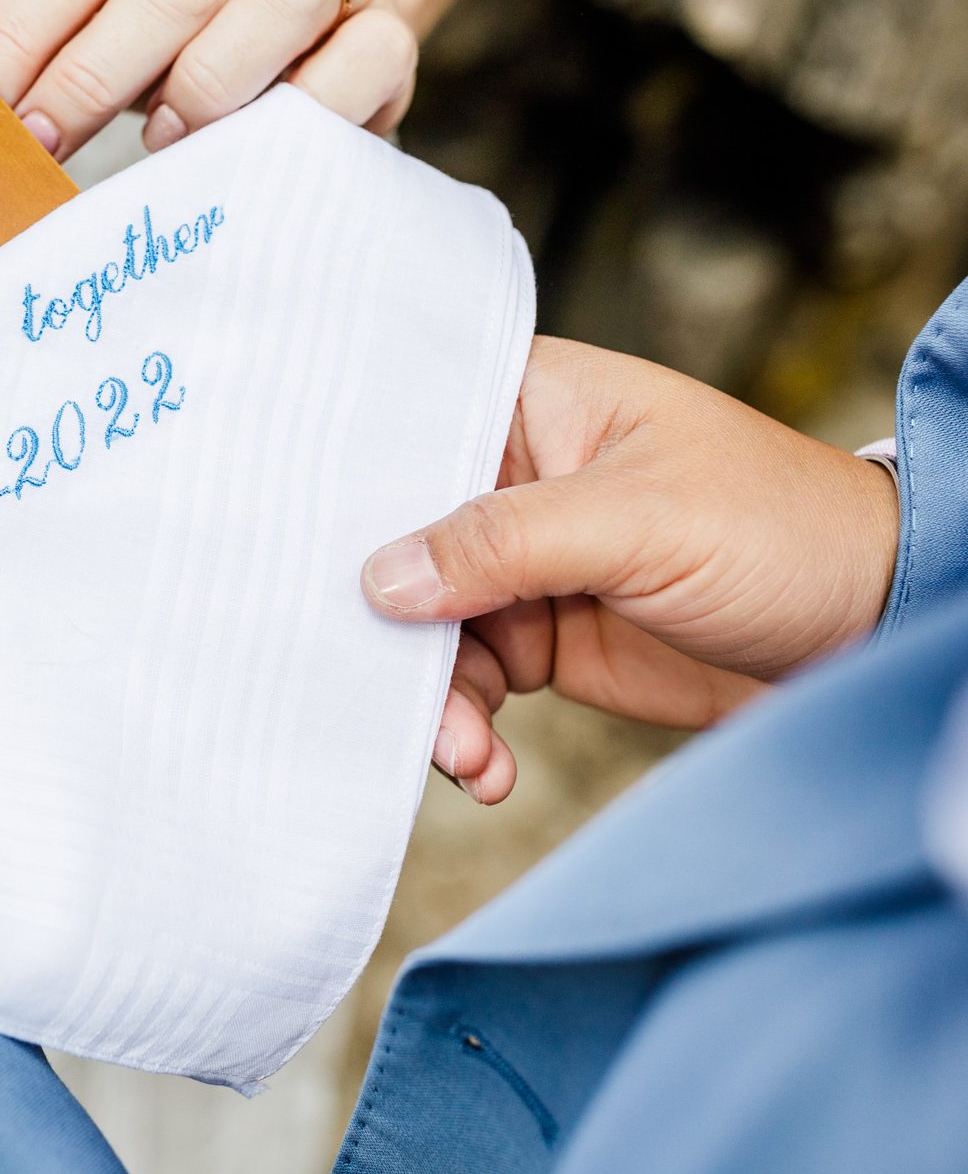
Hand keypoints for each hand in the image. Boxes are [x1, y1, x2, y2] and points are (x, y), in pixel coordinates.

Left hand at [0, 0, 422, 158]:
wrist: (344, 0)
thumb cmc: (206, 24)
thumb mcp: (125, 11)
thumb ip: (63, 45)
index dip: (20, 39)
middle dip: (90, 77)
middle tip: (43, 146)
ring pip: (274, 6)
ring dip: (204, 86)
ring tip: (162, 138)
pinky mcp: (388, 35)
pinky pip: (354, 70)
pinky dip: (302, 116)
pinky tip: (256, 148)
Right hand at [362, 338, 900, 804]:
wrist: (875, 633)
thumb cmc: (782, 529)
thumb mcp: (637, 522)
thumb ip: (501, 543)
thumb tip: (379, 580)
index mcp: (530, 404)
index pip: (403, 435)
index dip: (348, 497)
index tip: (299, 563)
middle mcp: (512, 478)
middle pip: (399, 549)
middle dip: (394, 632)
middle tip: (409, 703)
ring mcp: (524, 563)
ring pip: (426, 629)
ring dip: (436, 700)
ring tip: (469, 754)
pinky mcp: (541, 637)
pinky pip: (467, 684)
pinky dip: (466, 731)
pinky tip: (489, 769)